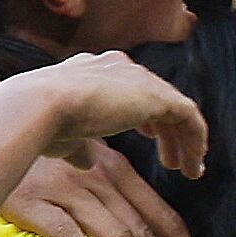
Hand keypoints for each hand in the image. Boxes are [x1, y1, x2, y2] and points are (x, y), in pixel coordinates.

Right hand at [5, 148, 218, 236]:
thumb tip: (137, 234)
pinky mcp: (34, 201)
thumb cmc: (35, 158)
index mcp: (114, 169)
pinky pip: (68, 234)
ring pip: (117, 236)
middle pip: (145, 232)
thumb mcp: (81, 163)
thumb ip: (109, 191)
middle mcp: (98, 177)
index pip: (162, 216)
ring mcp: (66, 188)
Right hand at [27, 51, 208, 176]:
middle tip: (173, 159)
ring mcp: (139, 78)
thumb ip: (79, 145)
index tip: (149, 136)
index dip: (143, 114)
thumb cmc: (42, 122)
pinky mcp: (157, 95)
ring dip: (184, 140)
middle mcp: (119, 67)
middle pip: (155, 96)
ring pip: (175, 107)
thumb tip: (86, 161)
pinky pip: (188, 116)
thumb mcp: (63, 135)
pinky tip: (193, 167)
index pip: (130, 89)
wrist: (40, 107)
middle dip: (167, 129)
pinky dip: (194, 142)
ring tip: (189, 169)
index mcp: (95, 71)